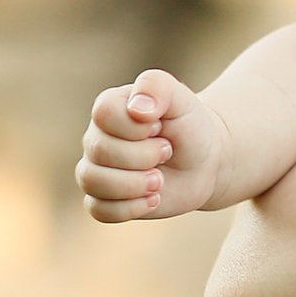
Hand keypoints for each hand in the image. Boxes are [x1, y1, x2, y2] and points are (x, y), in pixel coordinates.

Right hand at [76, 69, 231, 220]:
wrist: (204, 160)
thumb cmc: (189, 125)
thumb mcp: (181, 98)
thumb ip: (157, 86)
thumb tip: (136, 109)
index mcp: (110, 108)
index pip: (104, 114)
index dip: (137, 127)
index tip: (160, 127)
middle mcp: (97, 138)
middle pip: (100, 151)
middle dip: (143, 157)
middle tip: (167, 152)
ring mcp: (98, 169)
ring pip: (91, 182)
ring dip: (134, 185)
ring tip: (159, 181)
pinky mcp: (106, 198)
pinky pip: (98, 210)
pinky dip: (129, 208)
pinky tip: (153, 199)